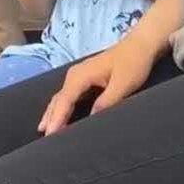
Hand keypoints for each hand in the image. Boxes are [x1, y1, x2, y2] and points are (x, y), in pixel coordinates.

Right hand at [39, 36, 156, 134]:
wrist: (140, 45)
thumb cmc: (133, 63)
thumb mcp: (123, 84)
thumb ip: (107, 101)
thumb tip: (91, 118)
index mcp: (81, 76)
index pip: (65, 101)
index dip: (57, 119)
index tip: (50, 135)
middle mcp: (75, 75)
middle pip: (58, 99)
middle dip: (50, 118)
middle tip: (45, 138)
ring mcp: (78, 76)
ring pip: (61, 97)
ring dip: (52, 112)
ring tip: (44, 129)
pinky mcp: (84, 78)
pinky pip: (67, 95)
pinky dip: (61, 107)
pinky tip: (58, 115)